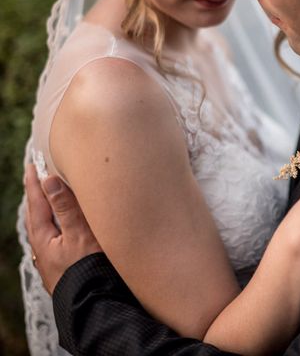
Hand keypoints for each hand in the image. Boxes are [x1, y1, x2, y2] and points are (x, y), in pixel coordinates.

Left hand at [25, 164, 102, 293]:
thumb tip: (49, 181)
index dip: (35, 183)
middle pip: (37, 216)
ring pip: (46, 229)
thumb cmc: (89, 269)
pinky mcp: (64, 268)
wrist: (95, 305)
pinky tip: (65, 230)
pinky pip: (56, 239)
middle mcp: (45, 249)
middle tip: (37, 178)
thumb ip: (65, 208)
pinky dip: (58, 226)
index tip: (33, 165)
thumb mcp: (79, 234)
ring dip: (48, 212)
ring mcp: (53, 260)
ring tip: (50, 201)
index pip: (37, 203)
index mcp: (44, 238)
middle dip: (38, 196)